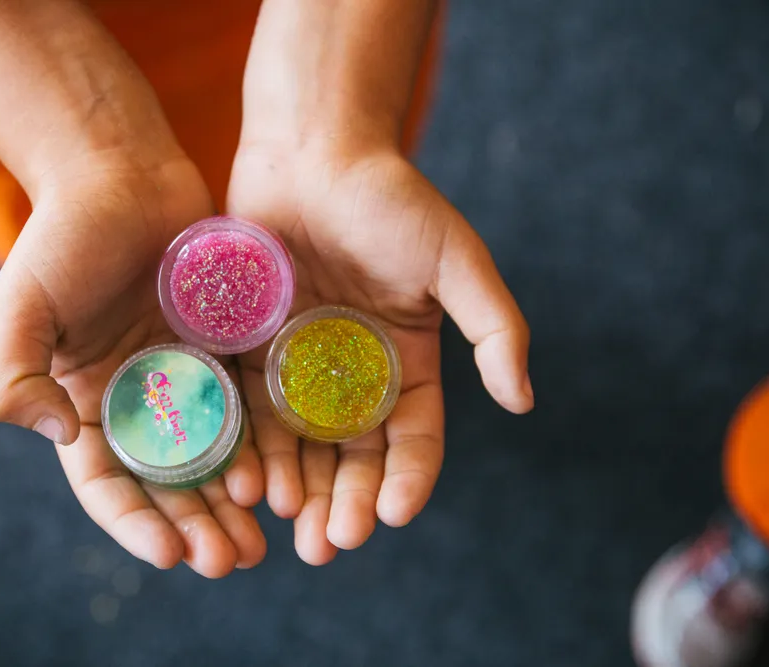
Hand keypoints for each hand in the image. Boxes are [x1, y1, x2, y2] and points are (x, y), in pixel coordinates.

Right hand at [0, 155, 265, 576]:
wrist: (121, 173)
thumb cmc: (63, 236)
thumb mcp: (18, 306)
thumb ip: (13, 377)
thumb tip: (61, 436)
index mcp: (84, 400)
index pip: (106, 482)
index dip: (134, 523)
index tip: (170, 553)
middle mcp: (136, 399)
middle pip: (166, 482)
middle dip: (195, 526)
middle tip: (229, 560)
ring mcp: (183, 375)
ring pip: (212, 456)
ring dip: (231, 502)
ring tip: (259, 541)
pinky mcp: (223, 349)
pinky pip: (246, 407)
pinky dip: (259, 447)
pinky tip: (282, 477)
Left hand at [227, 144, 532, 564]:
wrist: (311, 153)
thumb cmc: (390, 200)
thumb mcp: (455, 260)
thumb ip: (494, 327)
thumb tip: (522, 400)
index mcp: (407, 363)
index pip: (414, 439)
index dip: (407, 480)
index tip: (392, 515)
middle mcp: (353, 376)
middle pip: (352, 458)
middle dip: (344, 503)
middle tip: (328, 545)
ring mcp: (299, 368)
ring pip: (300, 447)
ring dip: (297, 491)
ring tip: (288, 526)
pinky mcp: (251, 353)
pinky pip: (250, 413)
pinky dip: (251, 451)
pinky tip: (245, 482)